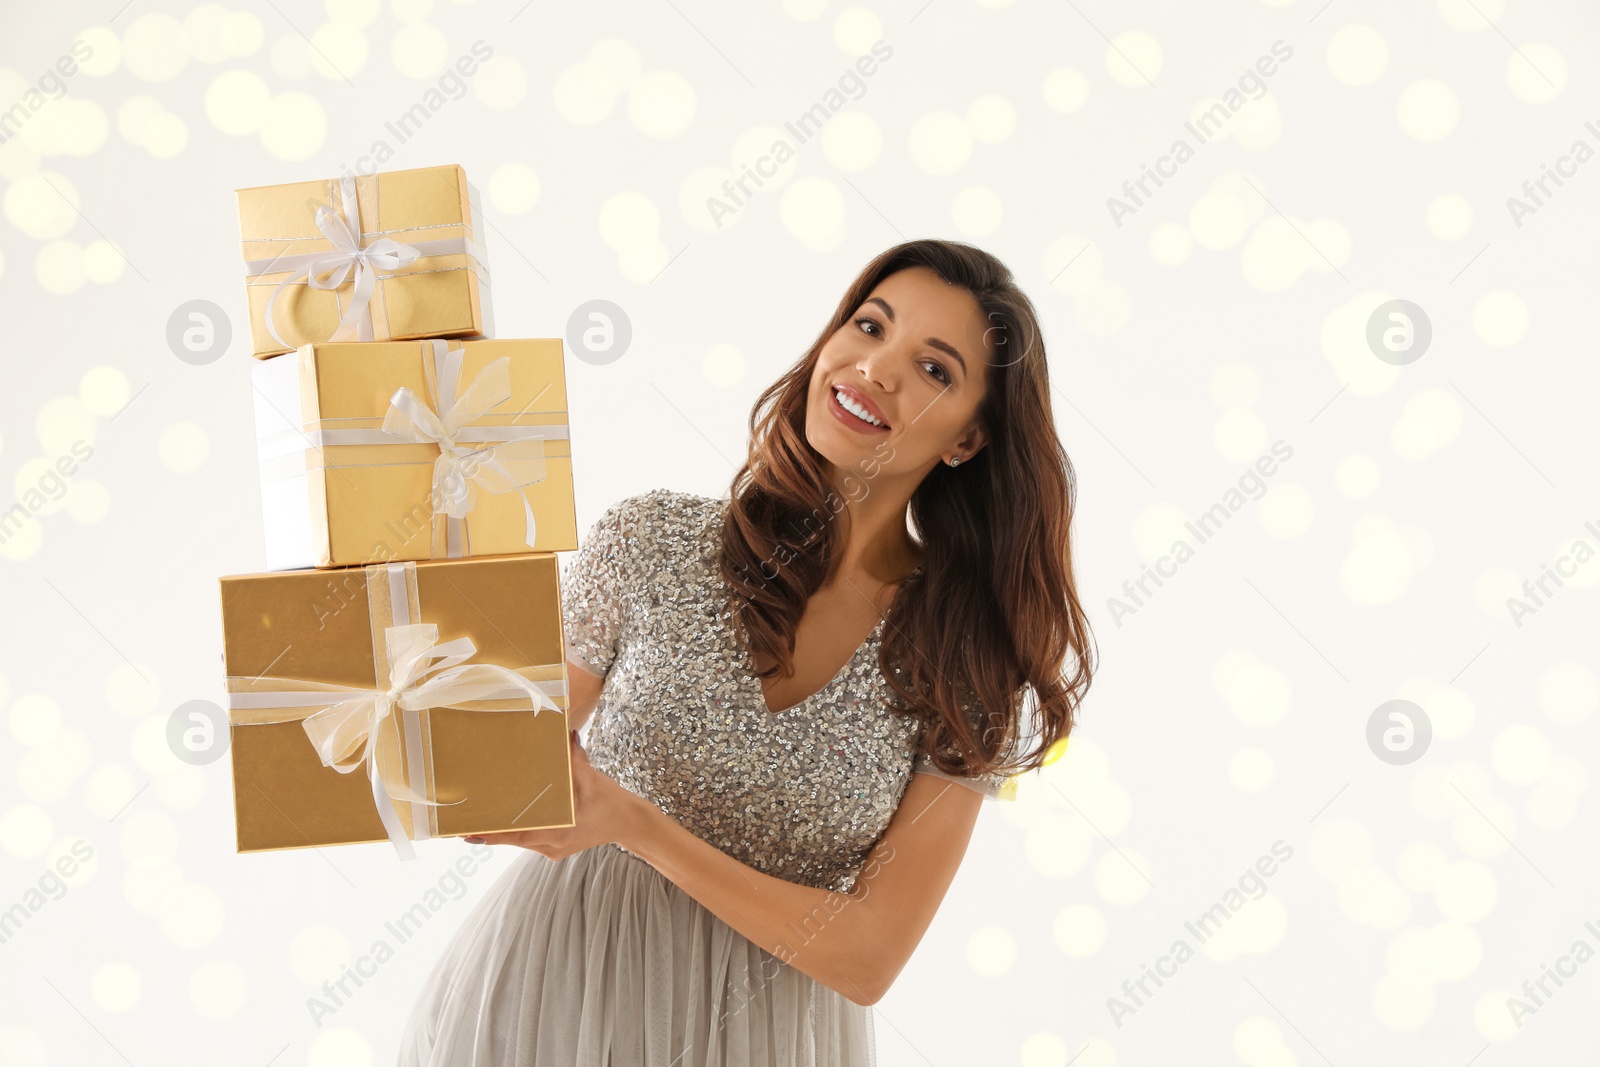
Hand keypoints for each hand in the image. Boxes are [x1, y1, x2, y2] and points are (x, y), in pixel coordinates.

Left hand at [460, 730, 643, 859]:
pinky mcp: (555, 848)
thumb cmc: (610, 802)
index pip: (516, 835)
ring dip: (502, 832)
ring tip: (477, 822)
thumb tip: (563, 735)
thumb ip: (574, 758)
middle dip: (488, 832)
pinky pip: (530, 840)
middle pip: (512, 840)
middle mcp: (551, 845)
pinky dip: (517, 831)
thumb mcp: (591, 778)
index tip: (467, 832)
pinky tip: (506, 820)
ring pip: (520, 841)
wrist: (629, 823)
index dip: (490, 835)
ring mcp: (553, 849)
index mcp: (559, 831)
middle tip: (461, 825)